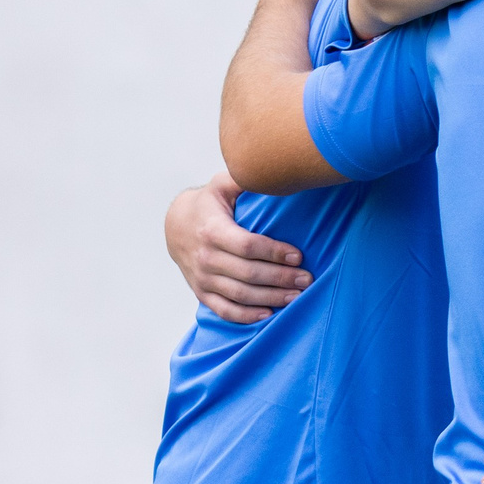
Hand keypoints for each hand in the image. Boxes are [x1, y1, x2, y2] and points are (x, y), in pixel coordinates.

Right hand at [165, 172, 307, 322]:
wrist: (176, 225)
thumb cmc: (209, 204)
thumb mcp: (222, 185)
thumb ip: (243, 177)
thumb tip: (269, 167)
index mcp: (213, 230)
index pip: (247, 246)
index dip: (274, 253)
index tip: (299, 256)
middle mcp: (205, 257)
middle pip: (248, 273)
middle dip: (280, 278)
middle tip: (307, 279)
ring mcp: (202, 278)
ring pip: (239, 294)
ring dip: (270, 298)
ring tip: (297, 296)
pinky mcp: (202, 292)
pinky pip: (224, 310)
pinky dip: (246, 316)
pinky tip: (269, 314)